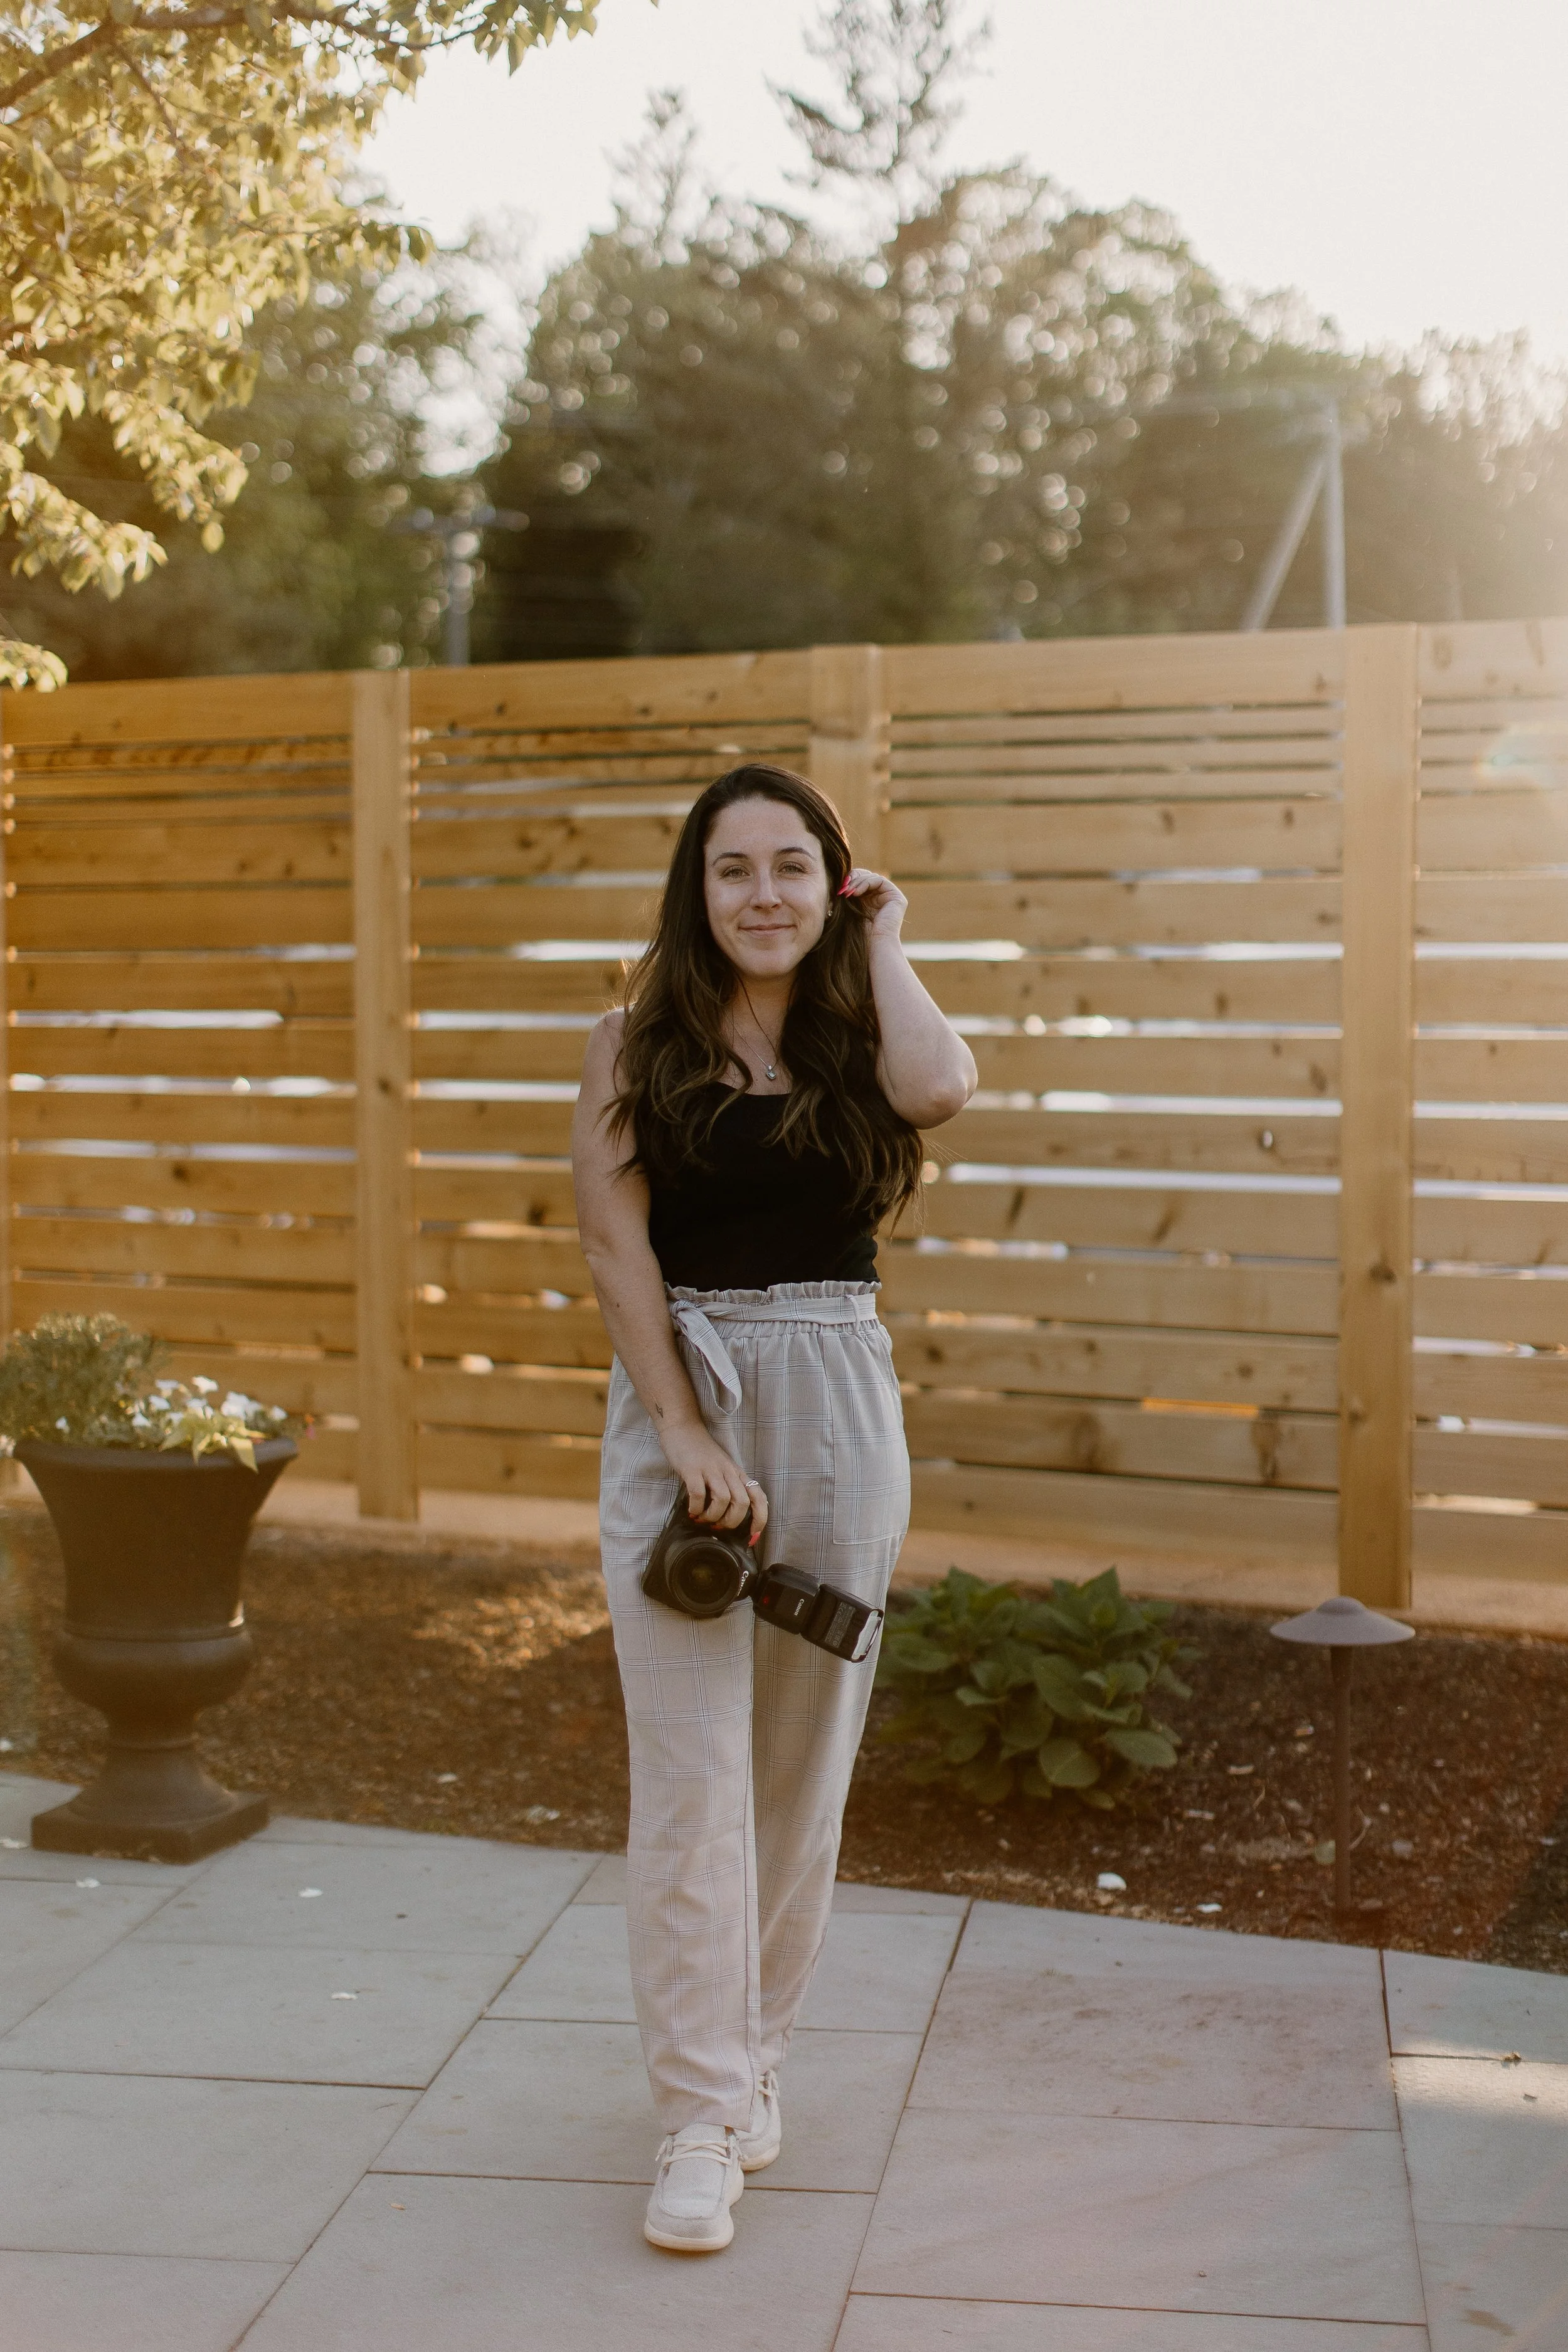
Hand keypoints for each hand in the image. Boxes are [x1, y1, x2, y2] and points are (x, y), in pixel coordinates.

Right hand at [660, 1422, 768, 1545]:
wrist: (682, 1427)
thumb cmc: (701, 1452)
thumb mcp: (722, 1467)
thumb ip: (727, 1486)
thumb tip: (728, 1516)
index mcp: (737, 1473)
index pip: (758, 1497)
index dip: (760, 1518)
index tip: (753, 1535)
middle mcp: (728, 1471)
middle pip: (742, 1502)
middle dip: (732, 1522)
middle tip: (718, 1527)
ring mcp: (710, 1469)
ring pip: (723, 1499)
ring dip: (713, 1516)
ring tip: (703, 1519)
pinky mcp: (692, 1469)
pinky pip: (699, 1494)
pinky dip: (696, 1508)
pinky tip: (692, 1511)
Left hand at [839, 867, 907, 938]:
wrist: (873, 947)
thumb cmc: (858, 934)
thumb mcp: (848, 910)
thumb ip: (846, 895)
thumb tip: (838, 883)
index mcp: (870, 901)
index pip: (859, 881)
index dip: (849, 881)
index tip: (838, 889)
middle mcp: (881, 898)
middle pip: (866, 876)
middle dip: (852, 879)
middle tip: (842, 887)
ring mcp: (890, 897)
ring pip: (872, 877)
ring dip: (857, 882)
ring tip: (847, 892)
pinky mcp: (897, 897)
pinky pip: (880, 880)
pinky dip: (866, 883)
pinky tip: (856, 893)